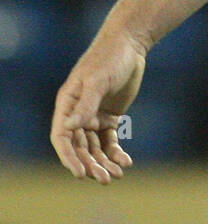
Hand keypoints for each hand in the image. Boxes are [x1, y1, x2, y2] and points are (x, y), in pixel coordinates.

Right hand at [50, 29, 147, 182]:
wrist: (130, 45)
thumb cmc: (109, 58)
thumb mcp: (98, 80)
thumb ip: (85, 103)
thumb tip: (70, 127)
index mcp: (67, 104)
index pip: (62, 136)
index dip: (68, 156)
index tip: (79, 173)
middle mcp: (78, 113)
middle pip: (80, 147)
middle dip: (91, 164)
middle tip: (104, 179)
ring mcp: (93, 116)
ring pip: (95, 147)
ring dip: (103, 163)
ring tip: (117, 175)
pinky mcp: (110, 117)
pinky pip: (109, 140)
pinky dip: (116, 153)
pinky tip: (126, 162)